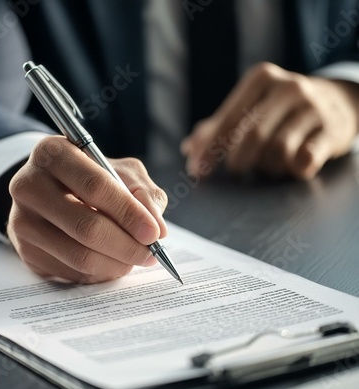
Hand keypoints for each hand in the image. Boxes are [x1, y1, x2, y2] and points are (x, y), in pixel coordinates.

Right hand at [7, 136, 167, 282]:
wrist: (52, 192)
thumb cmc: (92, 178)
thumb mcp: (121, 172)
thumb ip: (144, 194)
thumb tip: (157, 228)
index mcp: (53, 153)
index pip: (96, 187)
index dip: (129, 213)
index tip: (153, 233)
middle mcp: (29, 185)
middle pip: (86, 227)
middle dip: (127, 246)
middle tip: (150, 254)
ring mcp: (22, 221)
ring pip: (80, 256)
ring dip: (117, 264)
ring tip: (134, 258)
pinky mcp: (26, 251)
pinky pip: (72, 272)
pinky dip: (101, 272)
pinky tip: (111, 261)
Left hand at [181, 62, 358, 179]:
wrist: (337, 101)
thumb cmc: (280, 109)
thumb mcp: (251, 107)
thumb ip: (219, 127)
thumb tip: (188, 149)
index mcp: (261, 79)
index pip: (228, 120)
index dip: (210, 149)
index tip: (197, 171)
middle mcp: (288, 87)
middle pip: (251, 136)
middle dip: (238, 161)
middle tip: (237, 169)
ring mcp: (312, 108)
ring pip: (278, 150)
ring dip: (268, 167)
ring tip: (270, 164)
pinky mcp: (331, 131)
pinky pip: (306, 159)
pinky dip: (295, 169)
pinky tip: (294, 166)